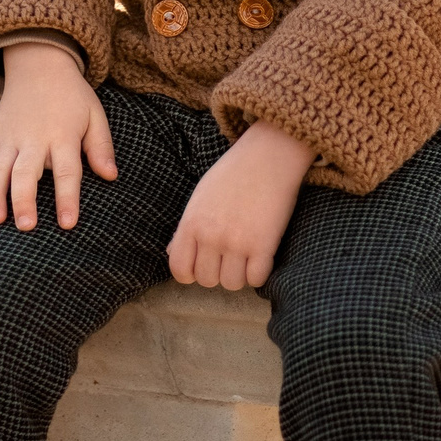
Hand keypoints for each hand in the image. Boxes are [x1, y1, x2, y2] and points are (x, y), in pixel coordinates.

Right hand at [0, 41, 117, 229]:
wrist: (37, 64)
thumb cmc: (71, 96)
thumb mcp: (94, 114)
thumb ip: (101, 146)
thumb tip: (111, 176)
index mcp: (61, 134)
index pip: (66, 171)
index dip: (67, 198)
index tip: (67, 224)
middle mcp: (33, 138)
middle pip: (25, 172)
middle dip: (24, 200)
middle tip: (26, 226)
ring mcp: (9, 139)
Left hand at [167, 121, 311, 289]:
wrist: (268, 157)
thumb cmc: (233, 174)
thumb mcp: (200, 197)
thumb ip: (186, 228)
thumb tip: (172, 253)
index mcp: (191, 223)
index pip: (179, 269)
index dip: (190, 275)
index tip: (202, 266)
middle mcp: (211, 236)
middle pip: (207, 280)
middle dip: (217, 273)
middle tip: (229, 256)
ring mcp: (237, 242)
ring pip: (232, 284)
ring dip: (239, 275)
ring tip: (245, 256)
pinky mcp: (263, 245)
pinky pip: (256, 280)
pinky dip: (258, 274)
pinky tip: (260, 257)